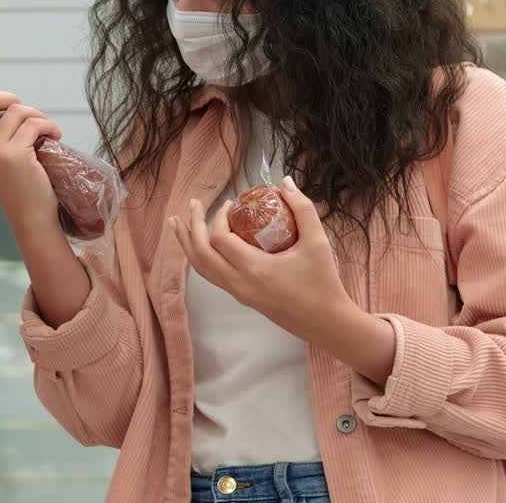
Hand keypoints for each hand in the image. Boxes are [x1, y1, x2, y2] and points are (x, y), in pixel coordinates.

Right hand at [0, 91, 62, 216]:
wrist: (27, 214)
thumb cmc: (10, 188)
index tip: (10, 114)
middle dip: (10, 99)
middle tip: (27, 113)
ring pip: (17, 110)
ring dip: (37, 116)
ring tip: (45, 129)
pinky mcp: (13, 153)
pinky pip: (34, 124)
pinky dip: (48, 126)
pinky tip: (53, 136)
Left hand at [172, 176, 352, 337]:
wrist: (328, 323)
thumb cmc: (323, 283)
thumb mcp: (317, 242)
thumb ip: (302, 208)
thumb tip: (284, 181)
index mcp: (253, 269)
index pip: (219, 239)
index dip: (218, 217)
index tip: (232, 203)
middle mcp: (239, 283)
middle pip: (201, 254)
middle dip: (191, 227)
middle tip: (192, 204)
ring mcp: (238, 294)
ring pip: (202, 269)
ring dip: (188, 244)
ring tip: (177, 224)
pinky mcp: (243, 299)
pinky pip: (212, 277)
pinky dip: (201, 259)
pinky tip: (202, 247)